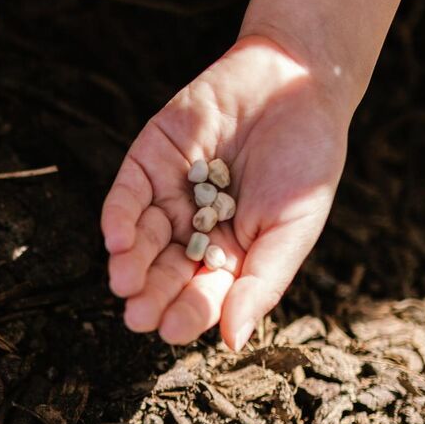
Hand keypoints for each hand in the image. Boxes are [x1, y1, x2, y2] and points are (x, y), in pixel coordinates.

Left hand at [100, 36, 347, 348]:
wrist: (298, 82)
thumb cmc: (307, 161)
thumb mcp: (293, 228)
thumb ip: (261, 282)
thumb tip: (232, 341)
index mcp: (232, 256)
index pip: (202, 294)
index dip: (186, 313)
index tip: (171, 330)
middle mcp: (195, 231)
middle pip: (165, 273)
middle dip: (150, 294)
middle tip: (137, 315)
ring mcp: (170, 196)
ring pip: (141, 240)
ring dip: (130, 262)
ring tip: (124, 281)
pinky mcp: (150, 160)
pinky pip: (127, 195)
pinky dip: (119, 218)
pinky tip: (117, 240)